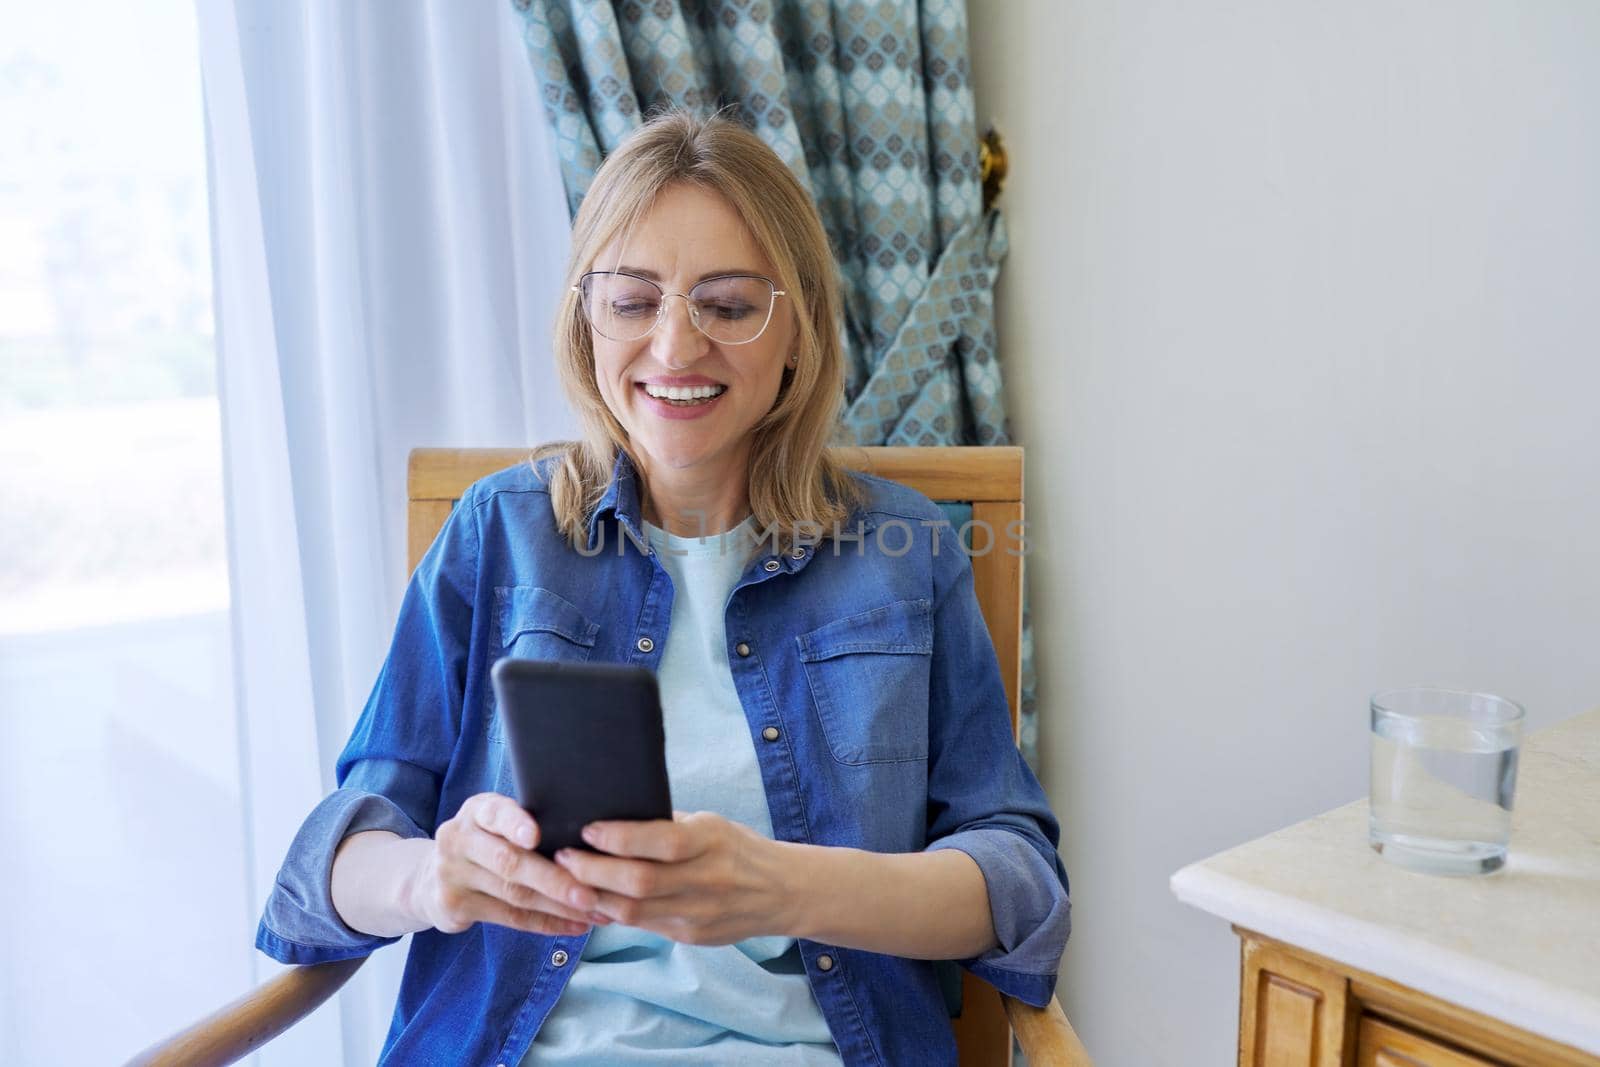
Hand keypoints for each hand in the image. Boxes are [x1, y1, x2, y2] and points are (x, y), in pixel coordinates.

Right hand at [404, 792, 610, 937]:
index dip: (515, 823)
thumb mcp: (494, 823)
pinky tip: (576, 925)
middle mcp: (459, 840)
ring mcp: (452, 875)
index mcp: (476, 811)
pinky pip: (510, 918)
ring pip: (514, 894)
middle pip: (509, 862)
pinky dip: (547, 923)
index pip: (495, 813)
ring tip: (595, 911)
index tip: (536, 835)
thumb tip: (592, 836)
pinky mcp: (454, 907)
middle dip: (554, 879)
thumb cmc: (486, 843)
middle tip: (590, 893)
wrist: (429, 878)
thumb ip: (527, 823)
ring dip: (559, 907)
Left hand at [553, 811, 801, 945]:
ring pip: (633, 912)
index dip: (620, 837)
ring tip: (568, 879)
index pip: (663, 841)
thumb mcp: (709, 824)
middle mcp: (708, 879)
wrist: (780, 892)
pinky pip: (643, 926)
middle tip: (564, 856)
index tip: (588, 829)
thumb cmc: (736, 848)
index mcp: (713, 840)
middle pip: (640, 882)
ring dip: (594, 896)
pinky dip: (613, 913)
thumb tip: (611, 815)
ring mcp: (699, 913)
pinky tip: (594, 899)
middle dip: (593, 870)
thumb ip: (666, 825)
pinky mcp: (691, 937)